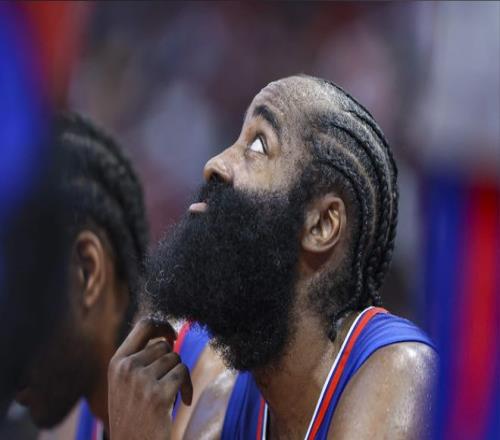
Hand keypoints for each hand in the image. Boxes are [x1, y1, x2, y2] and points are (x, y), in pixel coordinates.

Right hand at [108, 318, 192, 439]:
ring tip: (174, 394)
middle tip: (170, 380)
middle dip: (172, 361)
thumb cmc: (134, 415)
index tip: (173, 336)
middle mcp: (126, 368)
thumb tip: (167, 334)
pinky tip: (184, 402)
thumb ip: (140, 358)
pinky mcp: (158, 395)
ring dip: (180, 375)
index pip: (144, 325)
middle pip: (164, 345)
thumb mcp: (126, 383)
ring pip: (175, 359)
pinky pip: (183, 373)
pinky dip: (188, 387)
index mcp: (116, 362)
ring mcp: (141, 381)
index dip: (163, 325)